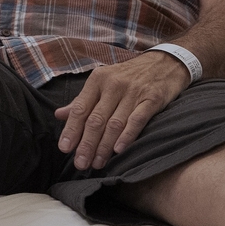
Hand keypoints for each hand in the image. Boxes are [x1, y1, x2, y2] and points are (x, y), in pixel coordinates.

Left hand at [55, 53, 189, 170]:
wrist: (165, 62)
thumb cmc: (129, 76)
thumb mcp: (102, 81)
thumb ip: (82, 100)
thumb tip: (59, 115)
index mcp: (97, 80)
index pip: (80, 108)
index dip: (71, 130)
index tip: (64, 149)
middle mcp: (113, 85)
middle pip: (96, 119)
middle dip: (87, 144)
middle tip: (81, 164)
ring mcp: (133, 92)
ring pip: (114, 123)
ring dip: (104, 146)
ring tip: (97, 163)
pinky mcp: (152, 99)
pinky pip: (137, 120)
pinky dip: (127, 136)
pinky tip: (118, 150)